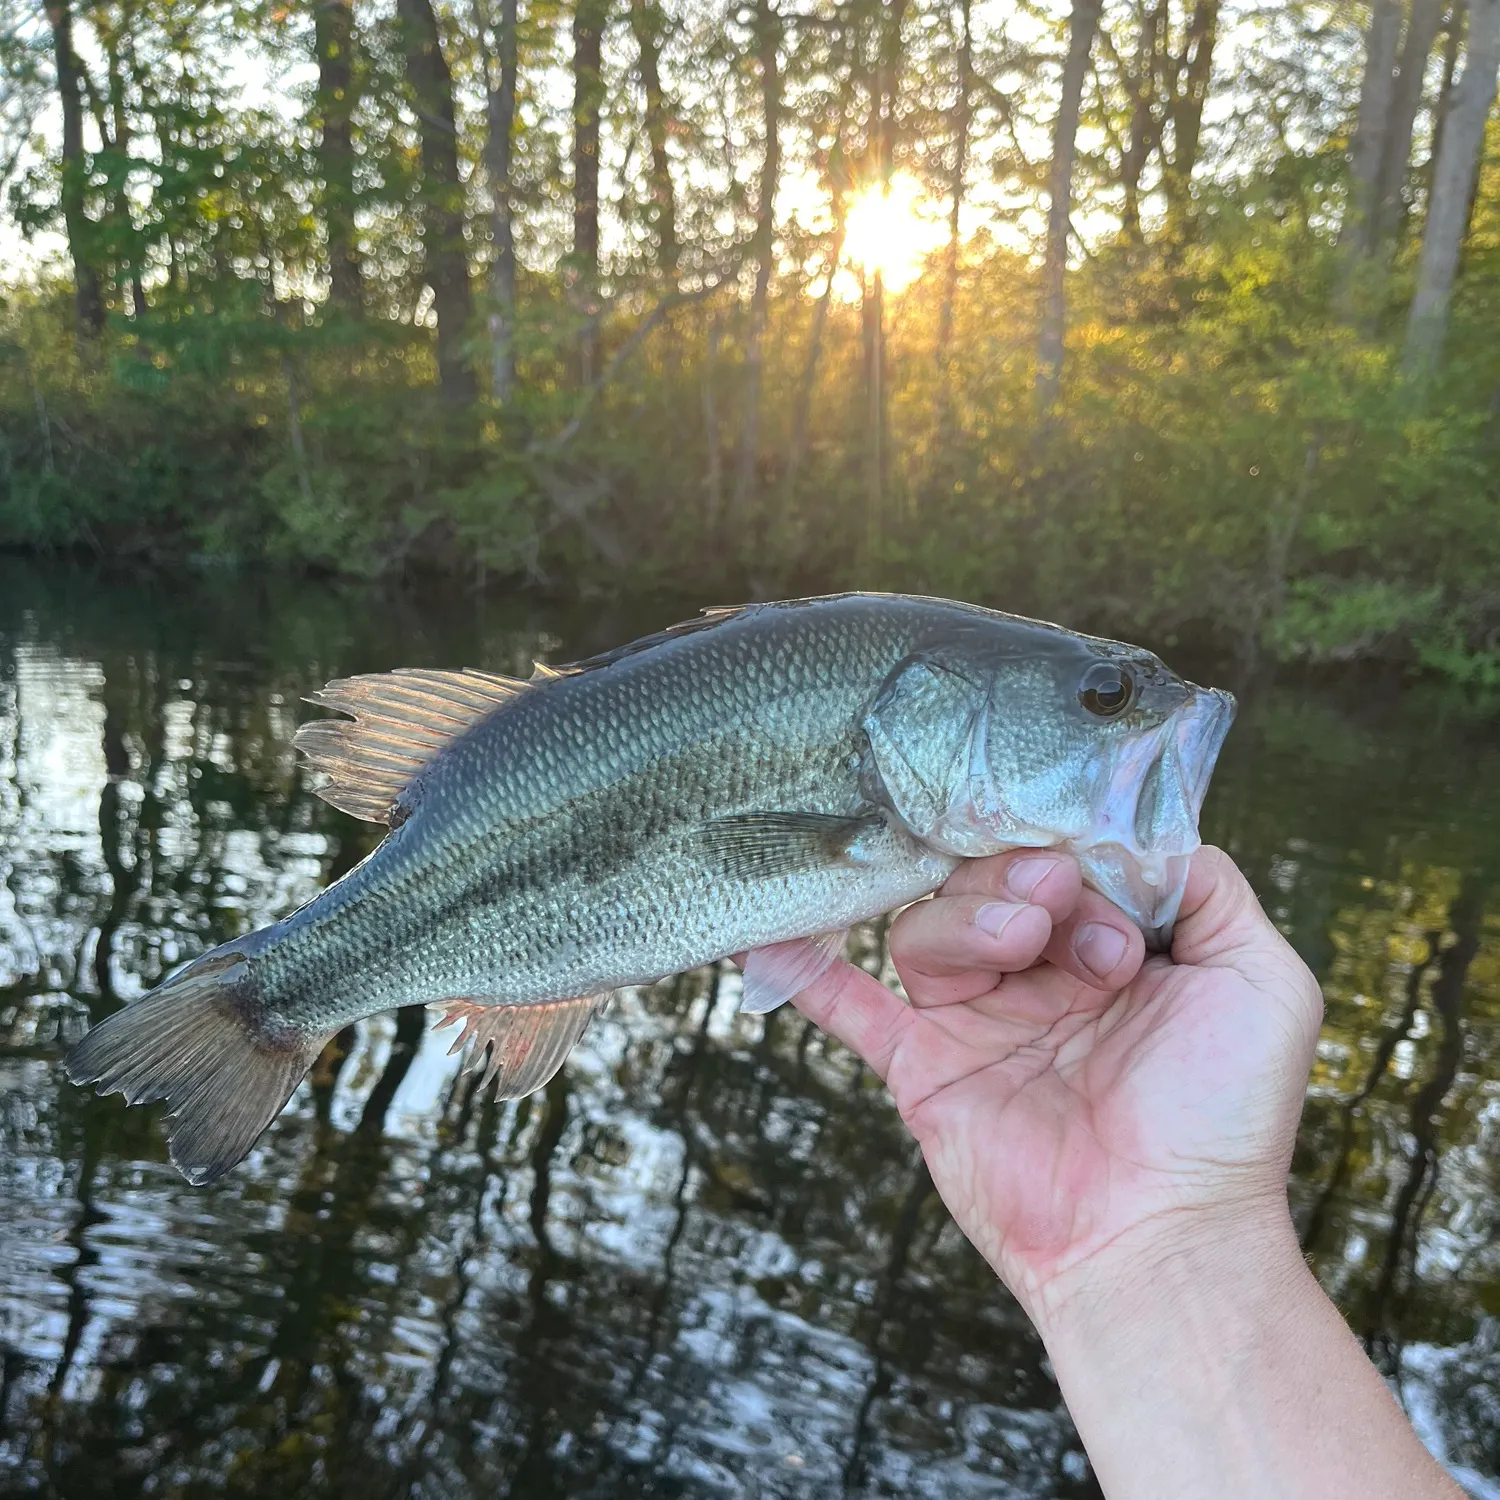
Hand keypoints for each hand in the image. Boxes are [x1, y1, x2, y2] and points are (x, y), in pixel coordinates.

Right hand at [791, 846, 1322, 1327]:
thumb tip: (1144, 832)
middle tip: (1053, 897)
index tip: (1091, 866)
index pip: (1064, 858)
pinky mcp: (922, 1068)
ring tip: (1016, 944)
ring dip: (964, 919)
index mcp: (1111, 949)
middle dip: (1018, 875)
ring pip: (928, 927)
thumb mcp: (1263, 983)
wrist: (1159, 1239)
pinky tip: (765, 935)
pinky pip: (849, 1008)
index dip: (1074, 848)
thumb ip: (1210, 890)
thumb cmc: (1223, 1120)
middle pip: (987, 881)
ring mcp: (975, 1021)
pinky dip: (805, 970)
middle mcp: (1037, 976)